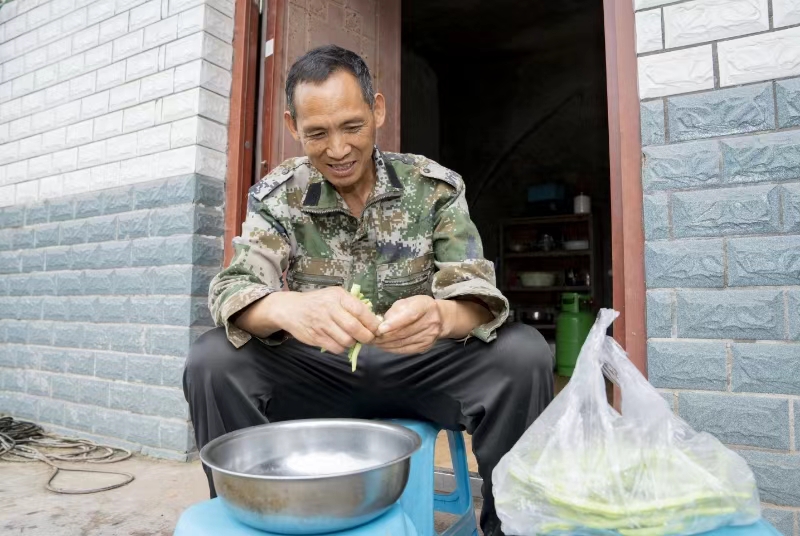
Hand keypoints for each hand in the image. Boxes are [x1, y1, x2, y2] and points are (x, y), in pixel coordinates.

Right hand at [241, 287, 381, 353]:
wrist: (291, 309)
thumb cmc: (319, 302)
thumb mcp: (335, 295)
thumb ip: (353, 304)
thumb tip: (374, 319)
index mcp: (338, 296)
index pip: (361, 311)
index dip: (372, 323)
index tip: (378, 328)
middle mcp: (330, 309)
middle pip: (355, 328)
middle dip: (366, 336)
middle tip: (369, 338)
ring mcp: (322, 324)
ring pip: (347, 340)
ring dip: (353, 343)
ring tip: (353, 338)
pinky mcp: (316, 337)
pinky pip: (336, 348)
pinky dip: (342, 348)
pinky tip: (340, 341)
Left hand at [373, 295, 444, 354]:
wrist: (440, 318)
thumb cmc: (418, 307)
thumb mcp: (408, 302)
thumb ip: (395, 311)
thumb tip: (381, 323)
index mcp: (425, 306)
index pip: (410, 316)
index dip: (394, 323)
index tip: (380, 329)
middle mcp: (430, 322)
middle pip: (405, 332)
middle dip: (385, 336)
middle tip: (370, 337)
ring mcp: (429, 336)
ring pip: (403, 343)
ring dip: (386, 344)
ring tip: (374, 342)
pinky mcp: (426, 347)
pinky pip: (406, 350)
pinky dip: (392, 349)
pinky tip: (384, 346)